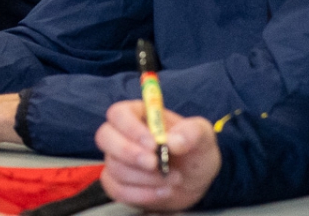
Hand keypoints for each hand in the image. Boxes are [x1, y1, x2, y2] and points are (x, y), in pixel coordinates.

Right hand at [96, 99, 218, 210]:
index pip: (119, 113)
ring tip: (174, 179)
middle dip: (129, 153)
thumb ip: (193, 132)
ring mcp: (117, 160)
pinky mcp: (117, 183)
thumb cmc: (194, 152)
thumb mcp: (203, 137)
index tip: (153, 144)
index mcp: (139, 115)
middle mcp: (122, 135)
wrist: (194, 183)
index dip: (130, 128)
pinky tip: (163, 192)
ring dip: (146, 178)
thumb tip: (172, 141)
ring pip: (114, 167)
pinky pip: (116, 189)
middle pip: (104, 137)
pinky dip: (141, 194)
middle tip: (155, 164)